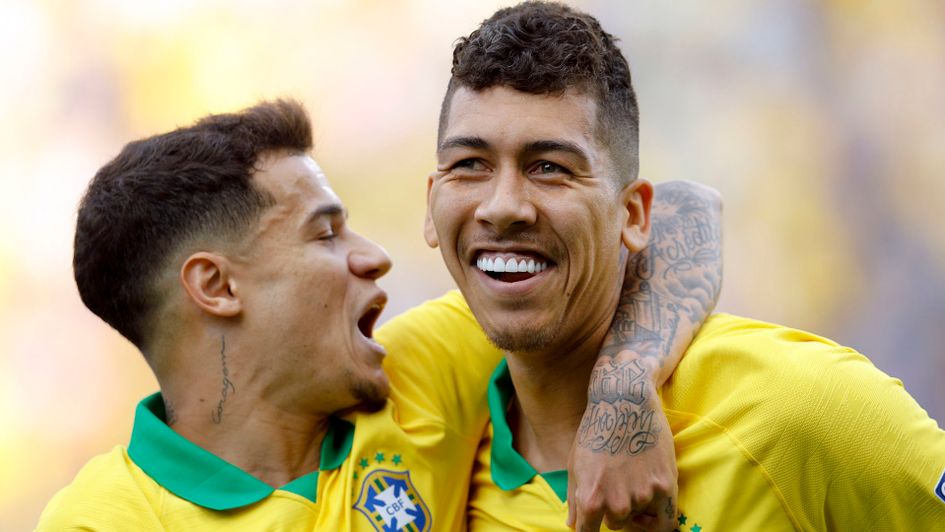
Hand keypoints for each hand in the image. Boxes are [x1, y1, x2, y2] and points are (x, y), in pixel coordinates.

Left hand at [567, 379, 677, 530]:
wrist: (625, 401)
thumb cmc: (596, 430)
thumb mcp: (576, 463)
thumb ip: (574, 498)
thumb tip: (572, 525)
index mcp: (590, 499)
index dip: (590, 531)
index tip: (593, 525)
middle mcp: (616, 503)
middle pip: (615, 525)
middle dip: (613, 512)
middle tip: (615, 486)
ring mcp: (642, 496)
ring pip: (639, 519)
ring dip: (636, 507)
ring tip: (631, 479)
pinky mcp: (665, 486)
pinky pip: (665, 522)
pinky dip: (657, 521)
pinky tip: (651, 507)